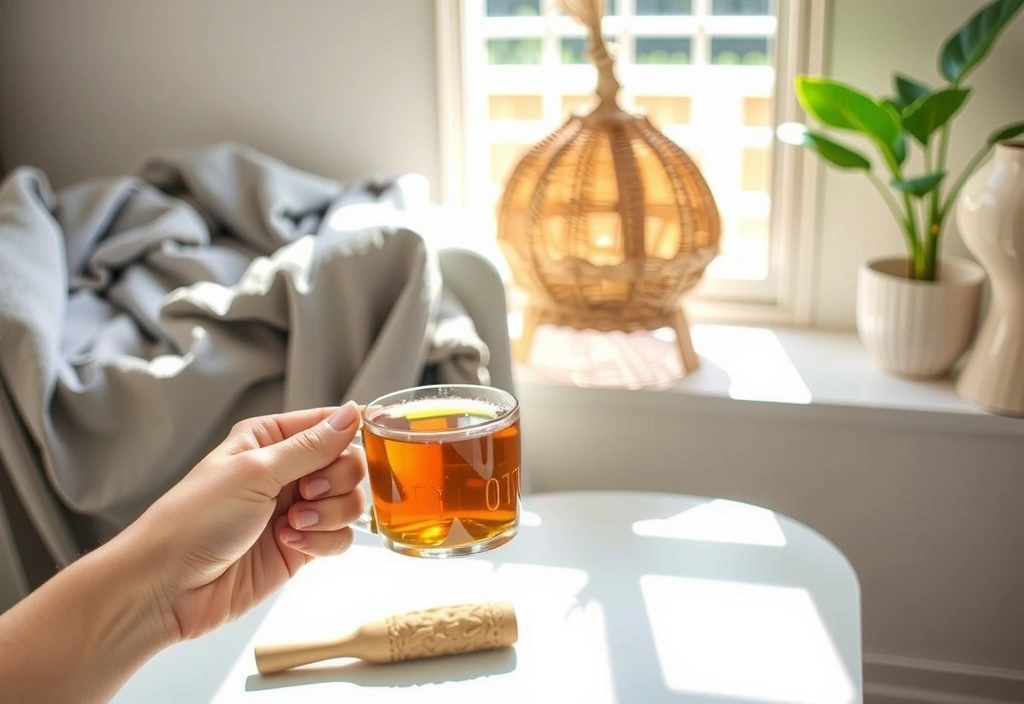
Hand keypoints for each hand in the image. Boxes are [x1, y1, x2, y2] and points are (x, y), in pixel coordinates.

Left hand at [135, 401, 366, 640]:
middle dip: (336, 481)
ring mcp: (297, 510)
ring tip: (292, 525)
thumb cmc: (194, 520)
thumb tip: (353, 413)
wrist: (167, 587)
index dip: (349, 434)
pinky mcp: (302, 547)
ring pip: (351, 502)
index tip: (354, 449)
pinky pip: (340, 538)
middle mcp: (287, 471)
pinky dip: (323, 541)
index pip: (330, 424)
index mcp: (270, 439)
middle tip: (304, 493)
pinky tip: (291, 544)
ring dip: (329, 514)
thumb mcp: (256, 471)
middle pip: (350, 464)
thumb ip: (312, 445)